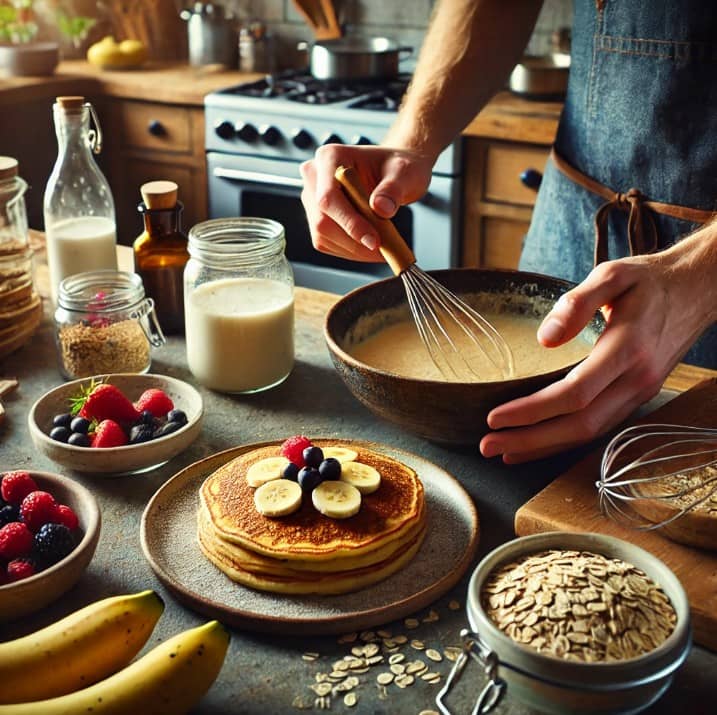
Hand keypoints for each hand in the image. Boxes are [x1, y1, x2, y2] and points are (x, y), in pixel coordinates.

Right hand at [300, 144, 433, 261]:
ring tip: (383, 248)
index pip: (329, 196)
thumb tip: (381, 208)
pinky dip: (351, 250)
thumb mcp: (404, 173)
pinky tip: (370, 246)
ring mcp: (312, 199)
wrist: (395, 174)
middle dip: (354, 241)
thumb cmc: (398, 168)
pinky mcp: (317, 218)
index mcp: (330, 157)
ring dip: (354, 249)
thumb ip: (393, 189)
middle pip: (322, 220)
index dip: (349, 222)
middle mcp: (315, 176)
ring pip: (323, 236)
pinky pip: (327, 242)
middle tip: (385, 249)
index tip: (373, 241)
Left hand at [479, 236, 716, 462]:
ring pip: (590, 433)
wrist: (697, 290)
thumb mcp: (612, 274)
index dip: (533, 410)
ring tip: (503, 451)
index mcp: (627, 348)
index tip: (495, 416)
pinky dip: (565, 441)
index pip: (574, 393)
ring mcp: (640, 392)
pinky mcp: (637, 396)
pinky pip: (599, 427)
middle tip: (487, 446)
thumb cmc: (648, 281)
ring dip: (544, 447)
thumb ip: (577, 303)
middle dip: (530, 440)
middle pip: (579, 424)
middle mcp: (637, 378)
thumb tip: (545, 338)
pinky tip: (537, 445)